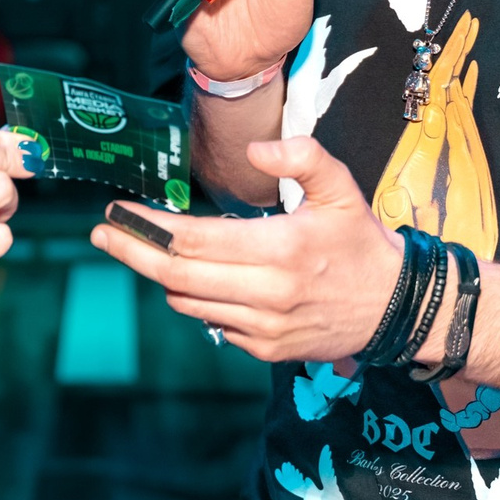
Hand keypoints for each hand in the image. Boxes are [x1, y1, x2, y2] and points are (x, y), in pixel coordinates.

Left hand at [87, 136, 402, 361]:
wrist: (396, 307)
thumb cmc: (360, 242)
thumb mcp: (341, 187)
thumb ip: (301, 157)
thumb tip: (255, 150)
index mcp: (281, 249)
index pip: (195, 240)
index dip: (149, 226)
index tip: (118, 212)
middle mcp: (268, 294)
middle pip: (178, 275)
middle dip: (134, 251)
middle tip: (103, 234)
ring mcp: (264, 327)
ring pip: (189, 302)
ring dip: (165, 276)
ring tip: (149, 250)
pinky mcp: (266, 349)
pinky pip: (212, 323)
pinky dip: (199, 300)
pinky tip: (203, 280)